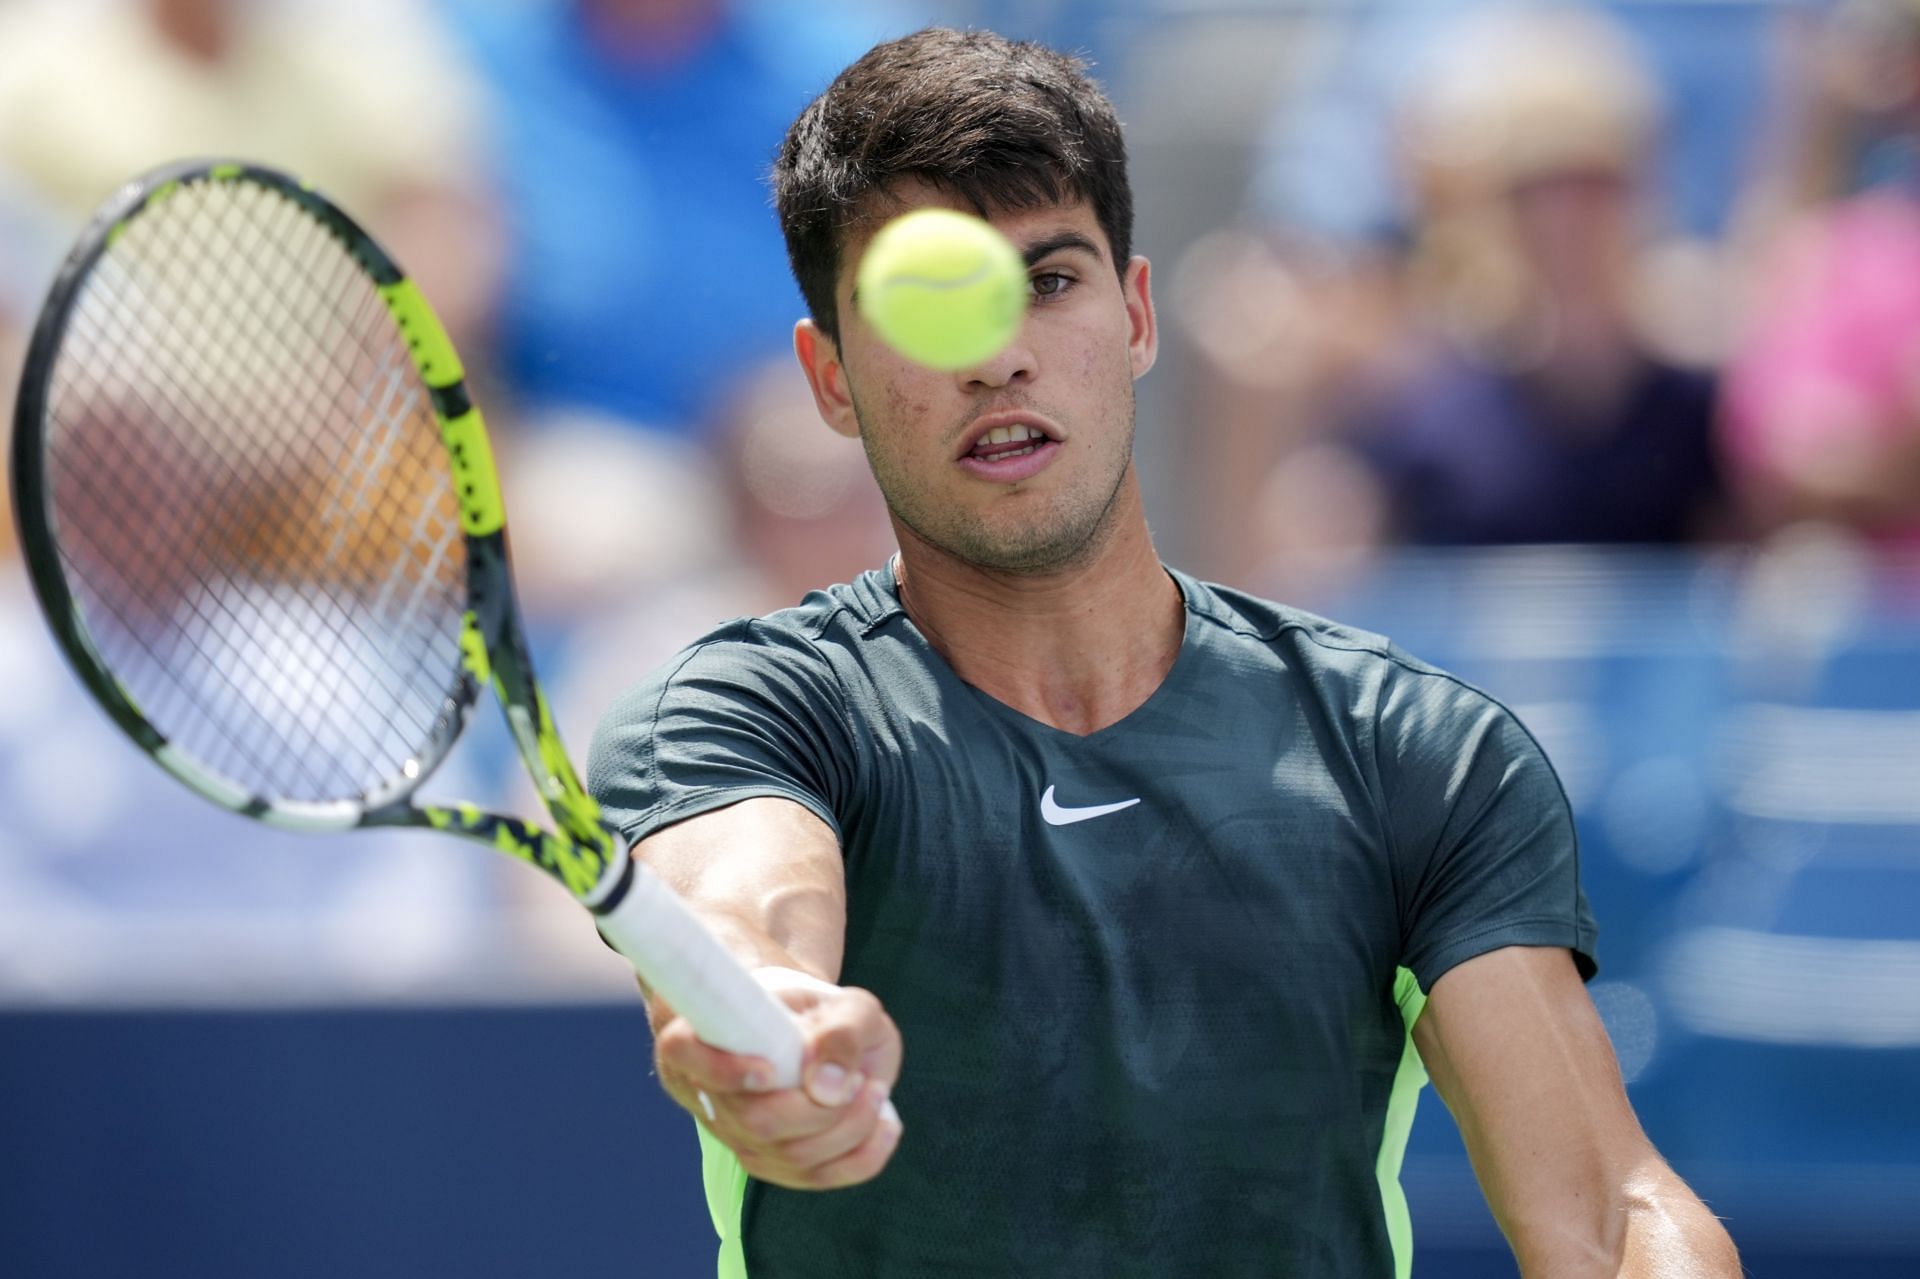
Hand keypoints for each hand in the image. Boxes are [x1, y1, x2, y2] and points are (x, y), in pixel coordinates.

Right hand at [650, 966, 904, 1189]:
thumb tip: (828, 1088)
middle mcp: (709, 1092)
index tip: (770, 1070)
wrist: (812, 1032)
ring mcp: (737, 1135)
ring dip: (847, 1129)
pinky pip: (814, 1178)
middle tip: (858, 1077)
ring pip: (789, 1157)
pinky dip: (860, 1158)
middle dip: (819, 1109)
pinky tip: (887, 1126)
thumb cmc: (817, 1012)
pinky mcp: (771, 1162)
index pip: (682, 1051)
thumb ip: (842, 1031)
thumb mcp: (843, 1002)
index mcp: (702, 1034)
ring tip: (873, 1089)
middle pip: (757, 1122)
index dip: (723, 1069)